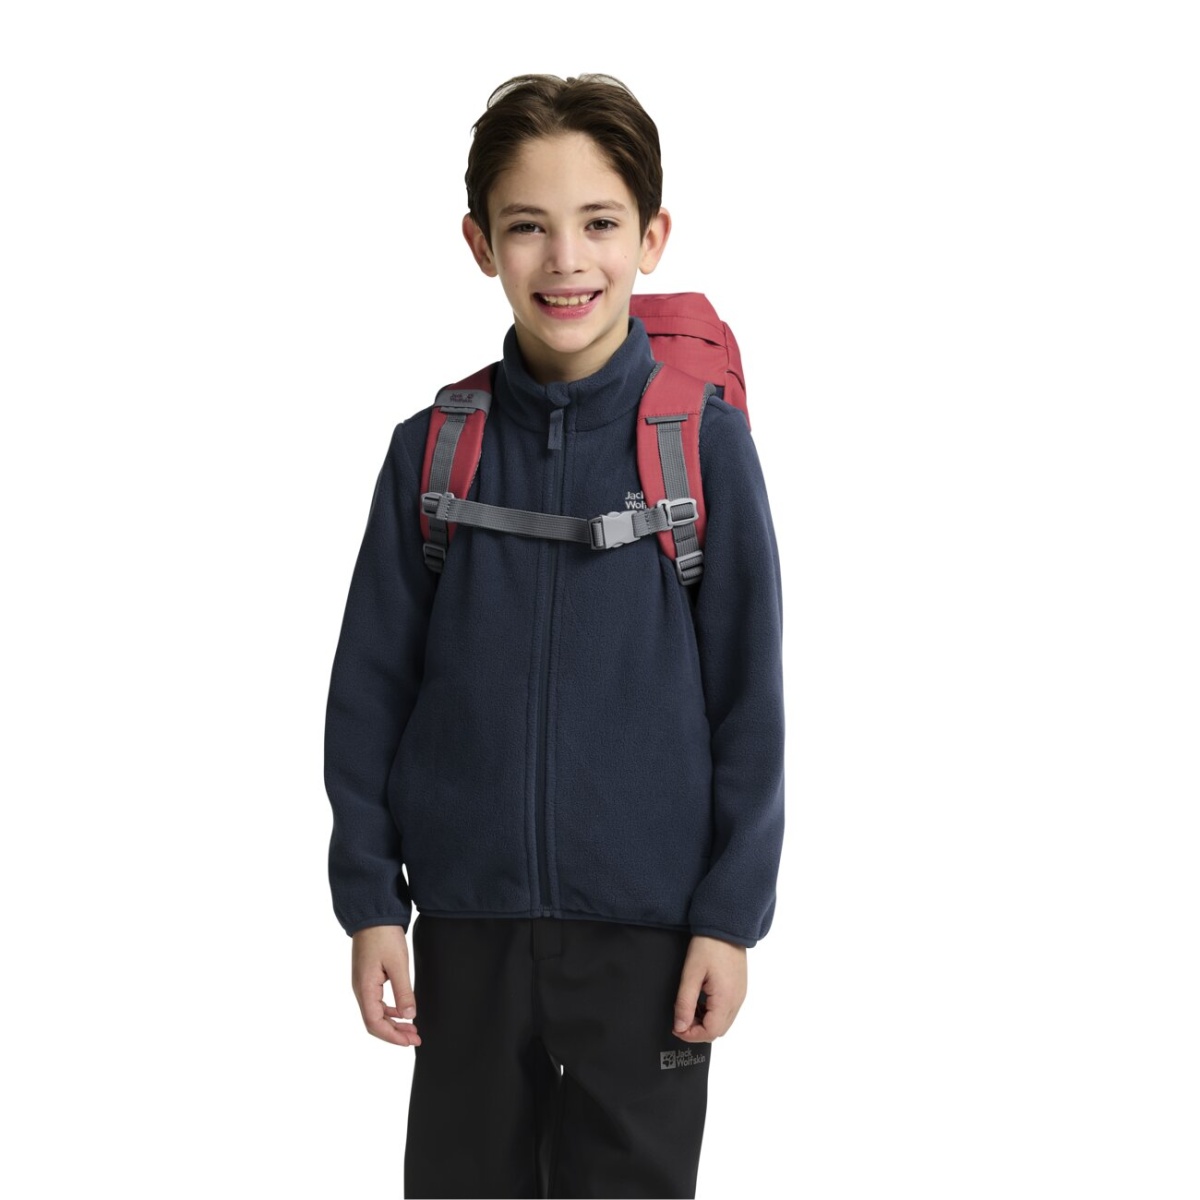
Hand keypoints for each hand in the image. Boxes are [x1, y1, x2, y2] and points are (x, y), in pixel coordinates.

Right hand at [351, 924, 420, 1046]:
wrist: (373, 914)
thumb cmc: (384, 935)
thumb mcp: (398, 964)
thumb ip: (404, 991)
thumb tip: (409, 1015)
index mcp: (365, 988)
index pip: (374, 1023)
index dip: (392, 1036)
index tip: (409, 1041)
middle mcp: (360, 989)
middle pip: (374, 1022)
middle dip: (394, 1033)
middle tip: (415, 1038)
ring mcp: (363, 983)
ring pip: (375, 1012)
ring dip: (393, 1022)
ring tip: (412, 1028)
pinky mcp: (367, 977)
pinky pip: (377, 1001)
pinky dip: (390, 1010)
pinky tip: (403, 1010)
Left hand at [673, 935, 746, 1042]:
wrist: (725, 926)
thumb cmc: (709, 946)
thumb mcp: (691, 974)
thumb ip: (685, 1003)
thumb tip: (680, 1026)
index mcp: (726, 999)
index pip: (710, 1032)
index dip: (691, 1035)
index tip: (677, 1027)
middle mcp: (737, 1000)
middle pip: (718, 1031)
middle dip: (698, 1030)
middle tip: (681, 1018)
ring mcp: (740, 995)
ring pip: (724, 1023)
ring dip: (706, 1022)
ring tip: (689, 1008)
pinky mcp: (740, 989)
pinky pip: (728, 1010)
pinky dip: (714, 1012)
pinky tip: (702, 1000)